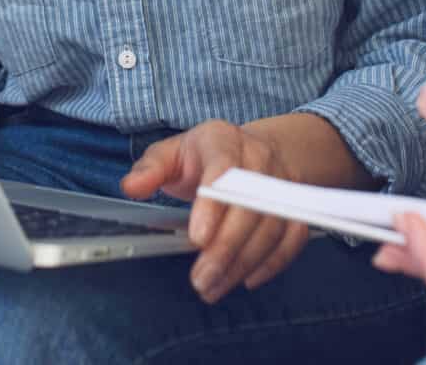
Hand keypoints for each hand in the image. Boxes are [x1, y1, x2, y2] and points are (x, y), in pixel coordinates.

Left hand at [121, 119, 309, 302]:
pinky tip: (247, 279)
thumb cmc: (204, 156)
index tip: (197, 238)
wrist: (252, 150)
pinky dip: (274, 262)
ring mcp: (281, 182)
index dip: (213, 205)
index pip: (223, 169)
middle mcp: (259, 158)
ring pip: (271, 225)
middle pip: (250, 205)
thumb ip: (150, 169)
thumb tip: (131, 186)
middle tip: (202, 279)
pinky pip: (293, 236)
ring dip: (244, 262)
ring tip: (214, 286)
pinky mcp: (293, 206)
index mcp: (223, 139)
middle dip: (226, 247)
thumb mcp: (171, 153)